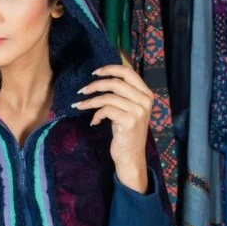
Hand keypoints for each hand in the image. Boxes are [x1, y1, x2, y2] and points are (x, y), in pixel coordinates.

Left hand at [71, 64, 154, 192]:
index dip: (110, 69)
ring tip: (80, 105)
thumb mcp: (129, 110)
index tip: (95, 73)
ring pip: (108, 97)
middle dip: (95, 85)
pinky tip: (94, 121)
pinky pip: (106, 110)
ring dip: (90, 101)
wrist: (131, 156)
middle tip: (82, 91)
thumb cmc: (127, 133)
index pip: (128, 72)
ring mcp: (138, 111)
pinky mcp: (129, 121)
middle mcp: (145, 101)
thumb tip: (104, 78)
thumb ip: (123, 95)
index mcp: (146, 94)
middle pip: (115, 83)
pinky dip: (96, 115)